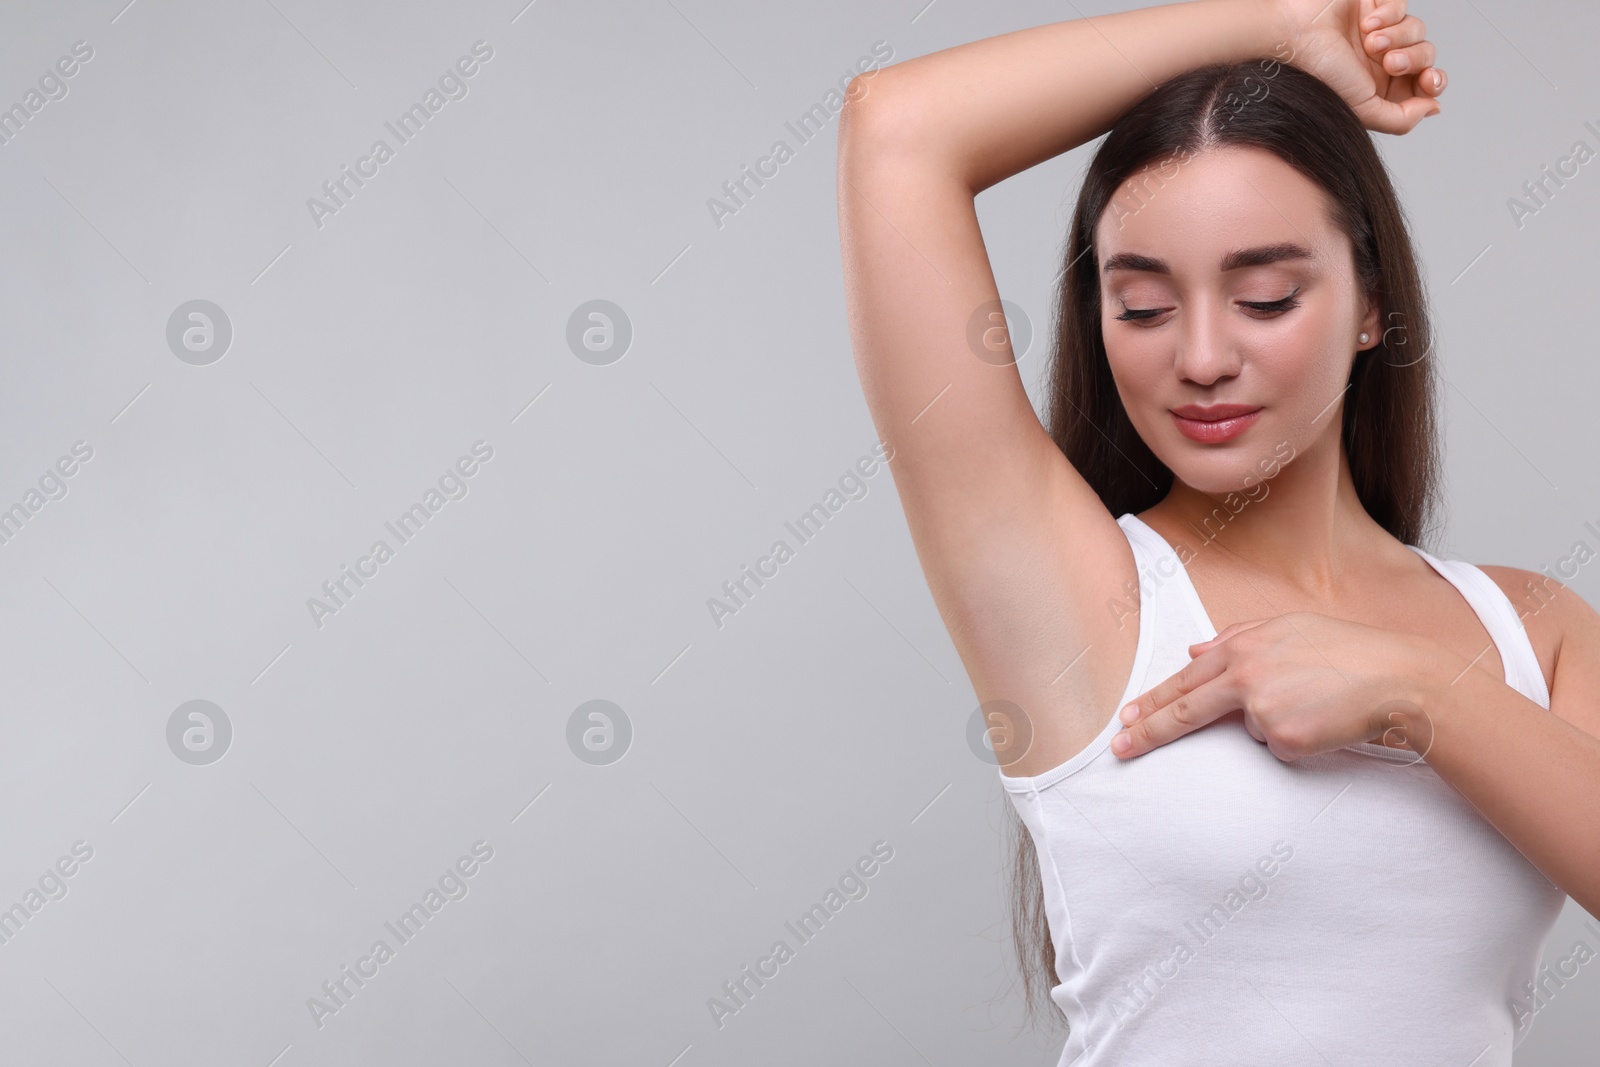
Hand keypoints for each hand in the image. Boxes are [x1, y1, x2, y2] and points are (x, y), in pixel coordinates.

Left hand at [1110, 611, 1445, 760]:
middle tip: (1118, 748)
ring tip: (1312, 704)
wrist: (1396, 678)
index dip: (1153, 700)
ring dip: (1272, 723)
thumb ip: (1236, 638)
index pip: (1185, 680)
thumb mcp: (1289, 628)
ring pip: (1247, 730)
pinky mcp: (1283, 739)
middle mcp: (1244, 676)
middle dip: (1148, 730)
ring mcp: (1261, 709)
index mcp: (1241, 648)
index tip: (1126, 717)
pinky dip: (1295, 740)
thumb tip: (1192, 650)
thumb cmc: (1345, 651)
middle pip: (1184, 710)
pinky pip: (1277, 748)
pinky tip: (1321, 721)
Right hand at [1269, 0, 1445, 133]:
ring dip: (1399, 36)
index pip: (1424, 84)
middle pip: (1426, 54)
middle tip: (1388, 62)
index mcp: (1379, 88)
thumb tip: (1434, 108)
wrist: (1295, 36)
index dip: (1434, 81)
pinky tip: (1366, 24)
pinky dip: (1388, 13)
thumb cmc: (1319, 74)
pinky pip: (1401, 5)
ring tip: (1370, 41)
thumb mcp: (1363, 110)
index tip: (1427, 79)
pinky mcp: (1373, 4)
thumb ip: (1401, 119)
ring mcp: (1378, 31)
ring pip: (1417, 28)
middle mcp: (1379, 60)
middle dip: (1414, 58)